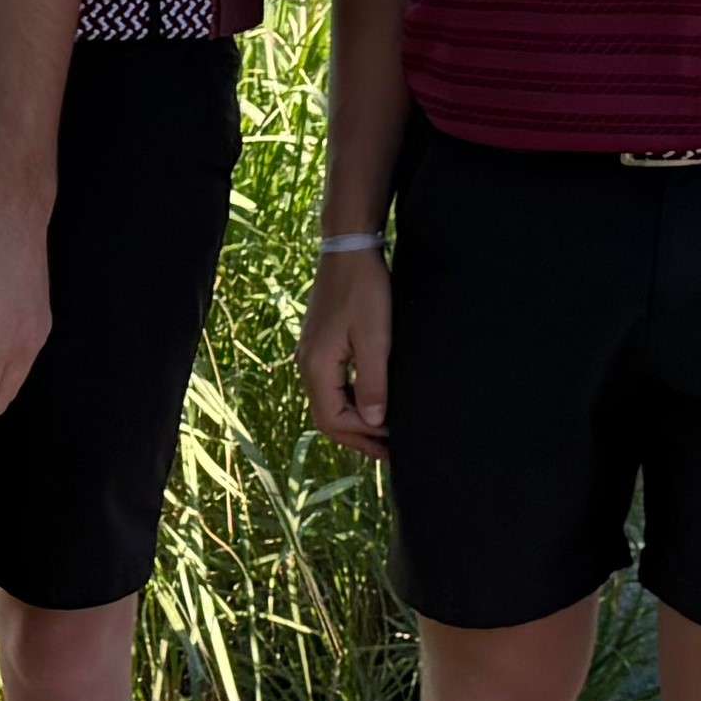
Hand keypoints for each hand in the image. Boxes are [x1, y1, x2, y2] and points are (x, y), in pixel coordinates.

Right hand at [299, 245, 388, 461]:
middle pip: (327, 417)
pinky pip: (331, 385)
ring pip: (329, 402)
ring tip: (384, 431)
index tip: (393, 443)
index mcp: (317, 366)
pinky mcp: (320, 345)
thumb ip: (373, 382)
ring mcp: (311, 354)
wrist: (349, 250)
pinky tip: (371, 401)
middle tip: (390, 449)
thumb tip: (374, 422)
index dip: (363, 437)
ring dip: (355, 420)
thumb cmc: (364, 290)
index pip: (333, 421)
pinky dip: (350, 401)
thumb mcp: (376, 339)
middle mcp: (307, 364)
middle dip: (357, 437)